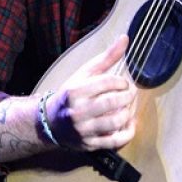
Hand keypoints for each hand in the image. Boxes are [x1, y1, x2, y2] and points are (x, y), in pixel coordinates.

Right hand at [49, 35, 136, 150]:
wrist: (50, 122)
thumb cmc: (72, 94)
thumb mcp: (85, 74)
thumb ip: (107, 57)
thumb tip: (125, 37)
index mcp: (75, 92)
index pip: (108, 83)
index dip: (122, 82)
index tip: (124, 83)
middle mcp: (78, 112)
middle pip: (113, 103)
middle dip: (128, 96)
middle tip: (131, 94)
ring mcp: (83, 130)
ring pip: (116, 122)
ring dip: (129, 113)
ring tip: (128, 107)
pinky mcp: (89, 145)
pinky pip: (115, 141)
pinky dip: (128, 132)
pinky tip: (129, 123)